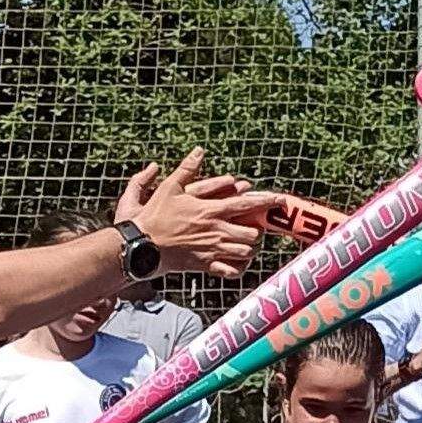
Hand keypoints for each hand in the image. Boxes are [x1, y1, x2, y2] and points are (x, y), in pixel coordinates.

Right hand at [125, 150, 263, 279]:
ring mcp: (212, 250)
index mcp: (210, 210)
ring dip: (250, 247)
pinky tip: (238, 262)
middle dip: (257, 229)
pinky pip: (232, 271)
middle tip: (256, 226)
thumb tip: (199, 151)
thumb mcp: (169, 187)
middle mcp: (216, 231)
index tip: (280, 200)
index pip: (247, 205)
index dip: (266, 201)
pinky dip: (239, 267)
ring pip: (246, 252)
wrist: (141, 245)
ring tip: (248, 242)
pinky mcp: (205, 266)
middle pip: (253, 233)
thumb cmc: (153, 216)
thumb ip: (187, 169)